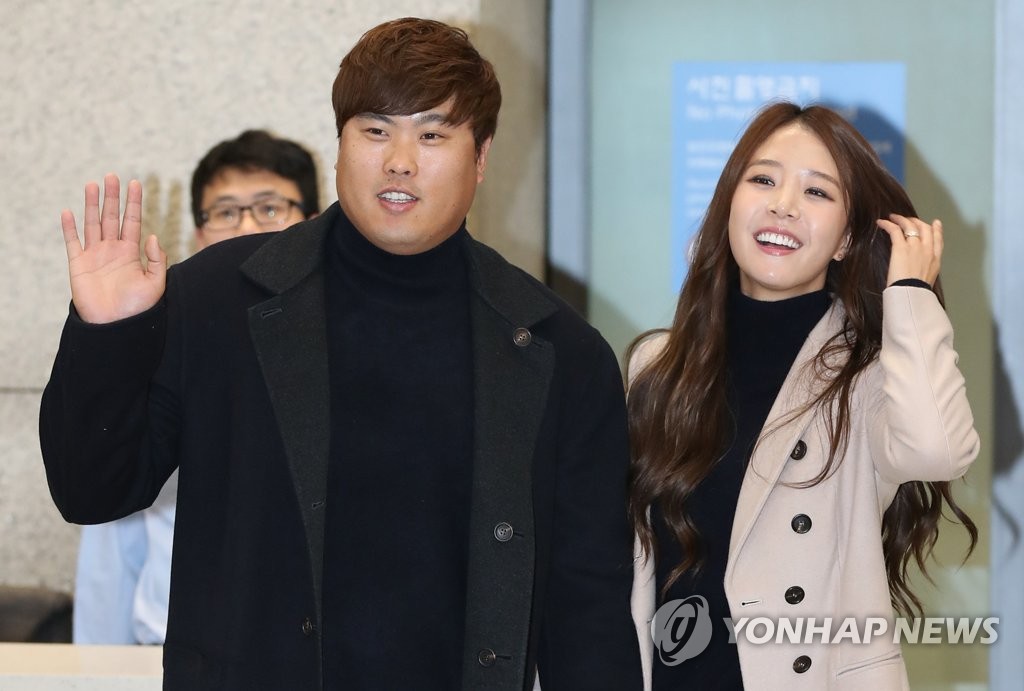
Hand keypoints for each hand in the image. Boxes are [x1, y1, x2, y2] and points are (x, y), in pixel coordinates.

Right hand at [61, 174, 166, 323]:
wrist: (116, 327)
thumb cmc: (138, 308)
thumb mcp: (156, 283)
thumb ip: (157, 259)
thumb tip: (151, 236)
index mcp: (131, 253)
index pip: (132, 221)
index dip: (133, 203)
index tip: (135, 183)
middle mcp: (112, 250)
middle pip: (111, 217)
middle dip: (112, 197)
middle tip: (112, 176)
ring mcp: (94, 256)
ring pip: (93, 224)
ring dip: (92, 204)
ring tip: (93, 184)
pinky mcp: (78, 265)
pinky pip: (72, 243)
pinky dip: (69, 228)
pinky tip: (68, 212)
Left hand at [876, 214, 941, 286]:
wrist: (911, 294)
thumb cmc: (916, 292)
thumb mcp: (927, 280)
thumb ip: (925, 272)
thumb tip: (918, 273)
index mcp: (935, 260)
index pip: (938, 241)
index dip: (937, 230)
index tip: (935, 223)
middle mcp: (928, 250)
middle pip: (925, 229)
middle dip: (917, 221)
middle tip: (909, 219)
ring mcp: (915, 247)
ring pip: (910, 226)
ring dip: (901, 219)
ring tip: (893, 217)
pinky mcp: (901, 247)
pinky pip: (895, 230)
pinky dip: (888, 224)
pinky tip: (881, 222)